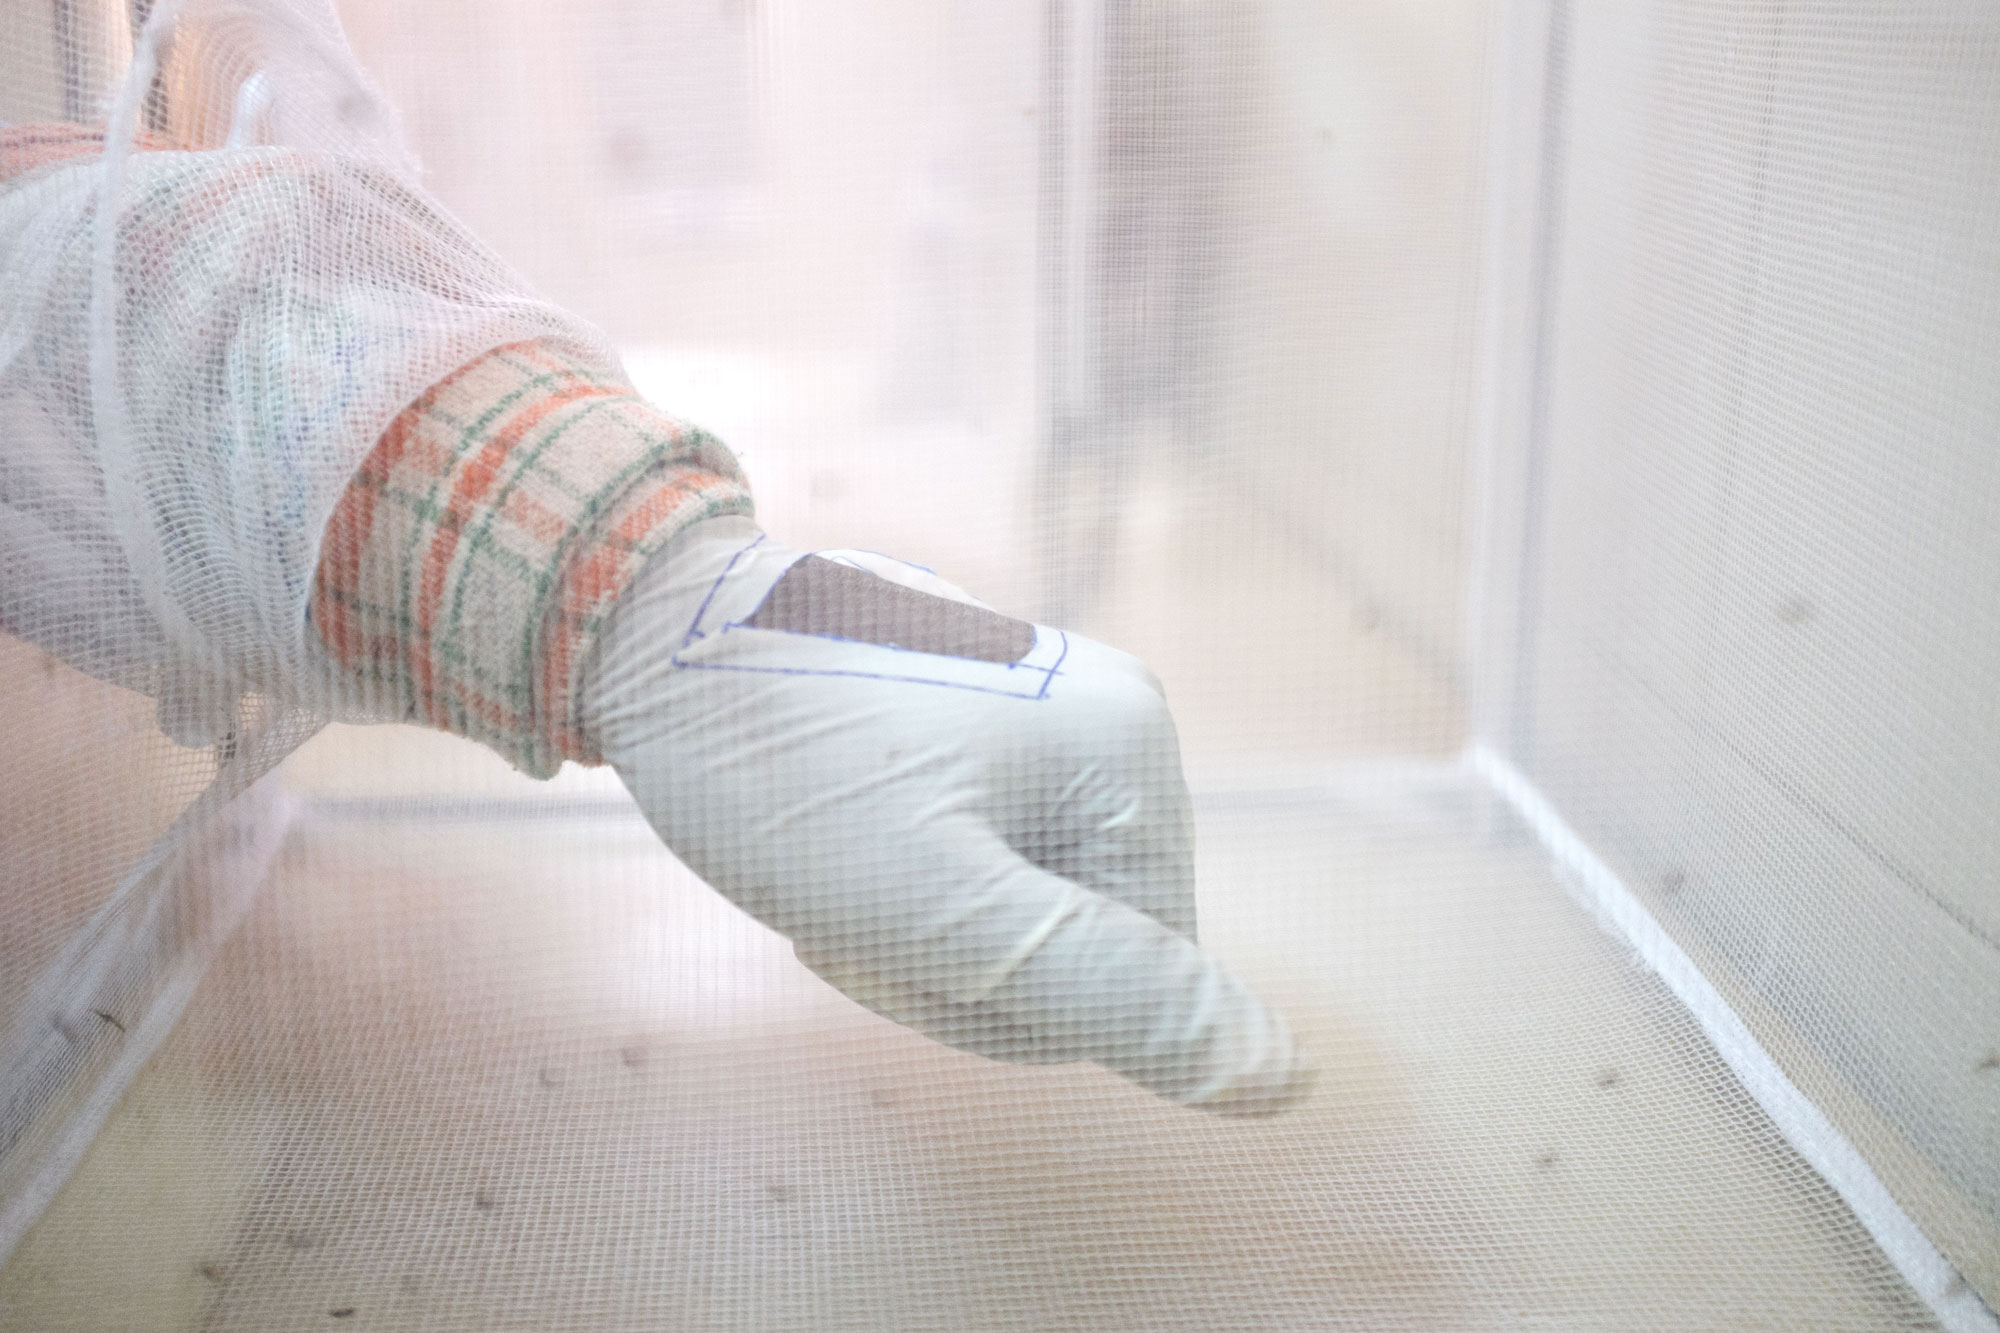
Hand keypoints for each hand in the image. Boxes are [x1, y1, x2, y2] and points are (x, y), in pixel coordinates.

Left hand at [584, 516, 1311, 1114]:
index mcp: (1130, 757)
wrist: (644, 630)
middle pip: (1081, 944)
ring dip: (917, 926)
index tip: (898, 929)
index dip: (1003, 1001)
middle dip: (957, 963)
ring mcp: (1045, 713)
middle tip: (853, 897)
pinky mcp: (982, 718)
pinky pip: (978, 857)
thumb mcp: (943, 914)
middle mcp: (1110, 722)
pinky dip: (902, 875)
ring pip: (1020, 913)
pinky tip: (833, 828)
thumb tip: (1288, 1081)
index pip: (1138, 982)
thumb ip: (1116, 997)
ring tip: (834, 859)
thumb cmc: (782, 773)